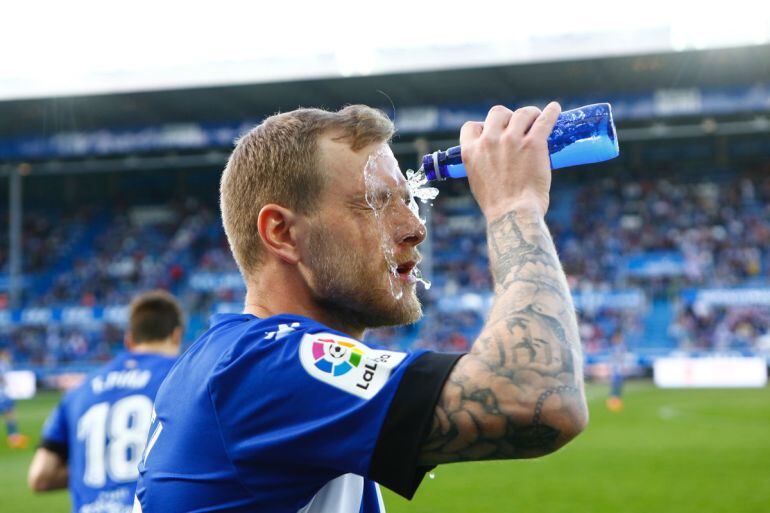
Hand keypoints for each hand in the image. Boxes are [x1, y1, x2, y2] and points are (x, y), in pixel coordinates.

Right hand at [459, 102, 560, 219]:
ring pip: (522, 113)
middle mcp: (489, 141)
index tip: (493, 132)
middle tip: (518, 126)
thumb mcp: (478, 181)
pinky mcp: (534, 143)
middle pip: (497, 113)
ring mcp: (512, 140)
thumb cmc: (498, 205)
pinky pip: (544, 120)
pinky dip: (551, 112)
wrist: (513, 214)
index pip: (472, 126)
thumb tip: (494, 161)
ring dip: (530, 115)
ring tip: (537, 120)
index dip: (483, 126)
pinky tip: (555, 109)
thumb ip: (482, 164)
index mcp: (471, 151)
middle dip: (508, 117)